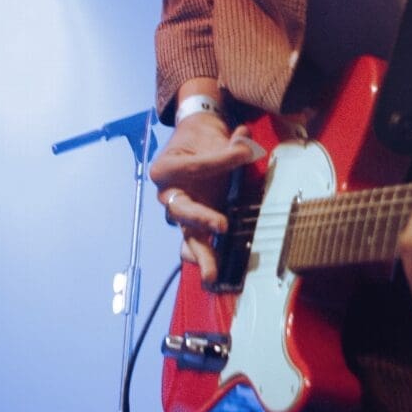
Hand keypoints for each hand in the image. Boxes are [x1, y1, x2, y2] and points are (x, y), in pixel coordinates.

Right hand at [151, 110, 263, 285]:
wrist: (196, 142)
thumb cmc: (202, 140)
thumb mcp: (215, 137)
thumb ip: (231, 143)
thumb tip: (246, 144)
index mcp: (165, 169)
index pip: (193, 167)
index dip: (219, 161)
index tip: (243, 153)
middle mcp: (167, 195)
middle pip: (182, 210)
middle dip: (202, 219)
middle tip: (222, 226)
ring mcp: (181, 213)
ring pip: (188, 235)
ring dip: (201, 253)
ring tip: (211, 275)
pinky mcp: (194, 225)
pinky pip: (195, 242)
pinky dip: (204, 257)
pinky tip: (213, 274)